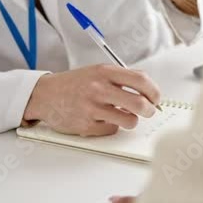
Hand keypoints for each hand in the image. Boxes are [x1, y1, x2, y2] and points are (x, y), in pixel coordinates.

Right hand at [23, 65, 159, 135]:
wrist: (45, 95)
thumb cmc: (75, 84)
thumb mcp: (98, 72)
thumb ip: (120, 79)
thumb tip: (148, 92)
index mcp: (105, 72)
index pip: (141, 80)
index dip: (154, 91)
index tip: (156, 98)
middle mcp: (99, 89)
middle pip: (139, 103)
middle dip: (150, 110)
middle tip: (149, 111)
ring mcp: (92, 108)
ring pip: (129, 121)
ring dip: (132, 121)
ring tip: (124, 116)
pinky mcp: (86, 125)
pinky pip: (112, 130)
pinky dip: (112, 126)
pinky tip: (102, 120)